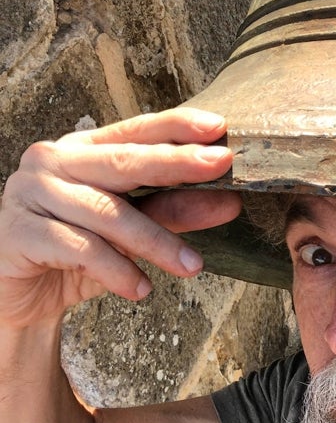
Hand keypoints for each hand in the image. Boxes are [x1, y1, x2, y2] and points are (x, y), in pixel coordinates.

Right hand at [0, 108, 240, 327]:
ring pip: (108, 212)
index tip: (220, 127)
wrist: (18, 297)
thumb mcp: (132, 231)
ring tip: (192, 265)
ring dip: (156, 241)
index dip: (178, 125)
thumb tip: (229, 202)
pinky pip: (80, 249)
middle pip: (124, 160)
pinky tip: (141, 289)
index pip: (137, 129)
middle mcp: (54, 161)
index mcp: (83, 148)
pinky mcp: (19, 233)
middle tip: (222, 164)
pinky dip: (117, 271)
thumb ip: (174, 210)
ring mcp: (31, 193)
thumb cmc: (77, 252)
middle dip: (178, 163)